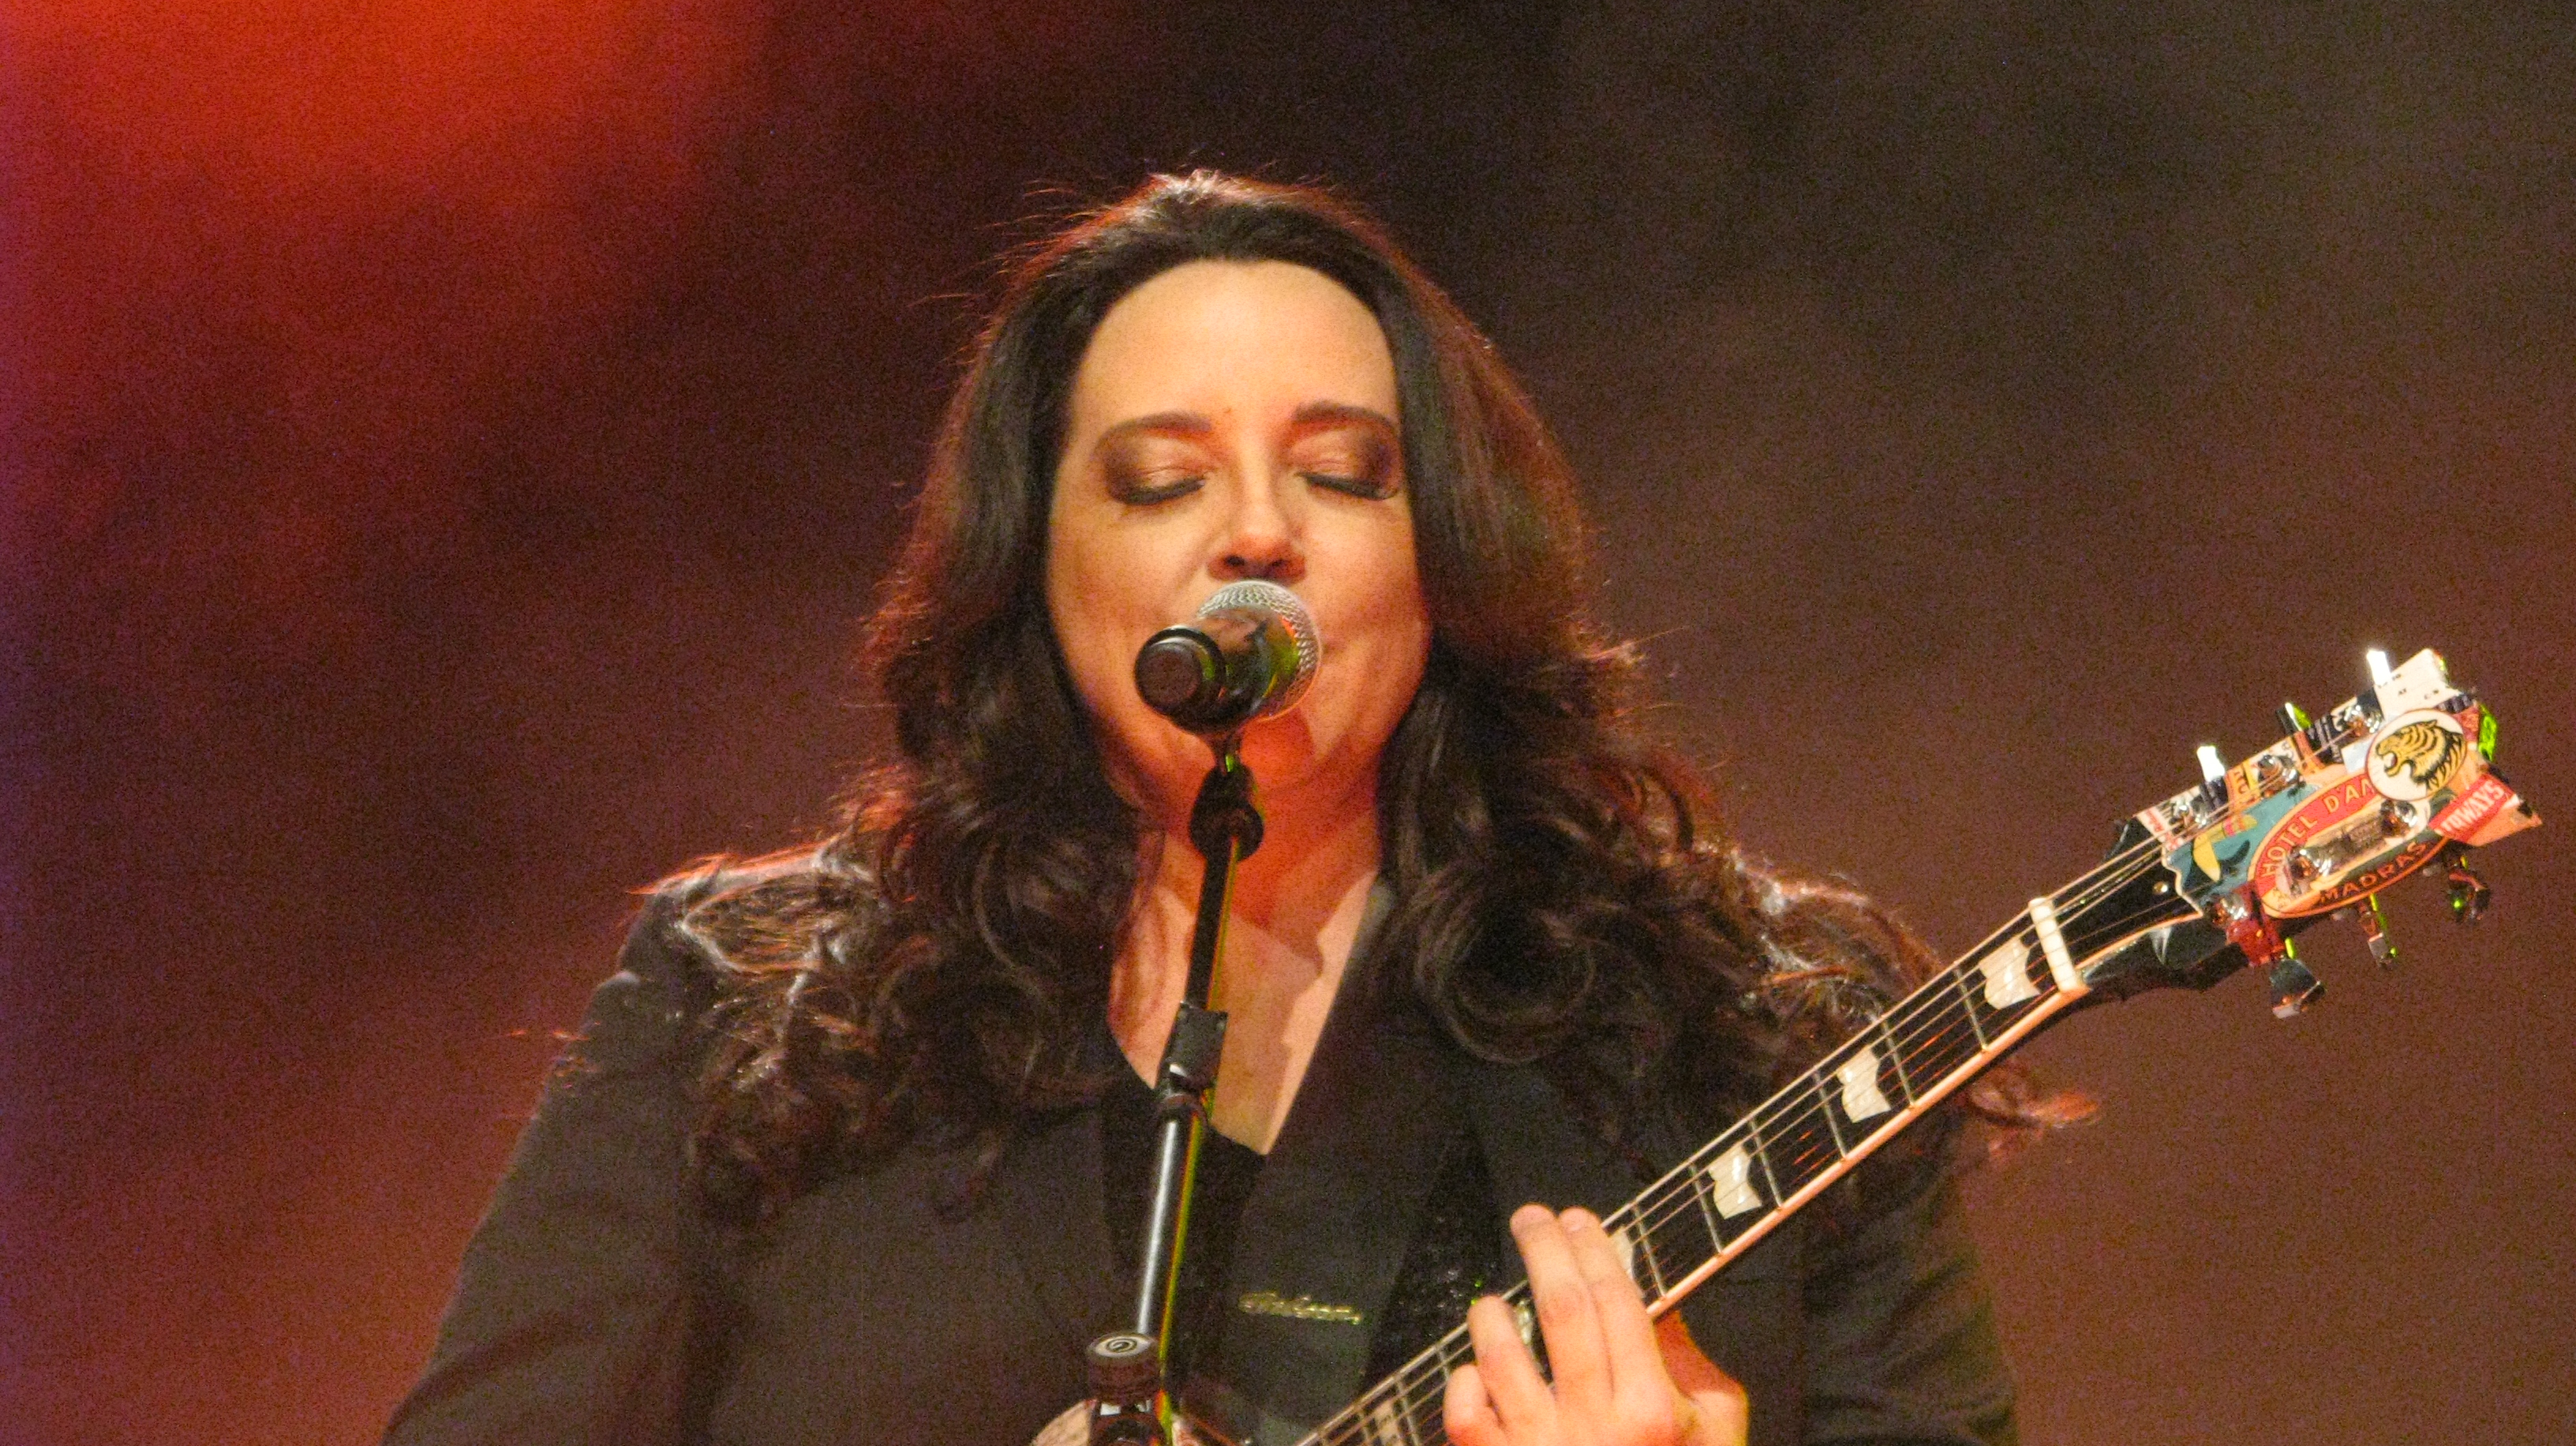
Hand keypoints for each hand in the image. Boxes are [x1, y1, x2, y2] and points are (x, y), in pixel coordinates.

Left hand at [1443, 1205, 1747, 1445]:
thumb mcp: (1716, 1428)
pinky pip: (1465, 1414)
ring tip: (1494, 1302)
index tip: (1580, 1218)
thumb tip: (1657, 1300)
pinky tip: (1477, 1372)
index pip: (1618, 1301)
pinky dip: (1464, 1382)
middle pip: (1559, 1309)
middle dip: (1543, 1249)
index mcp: (1653, 1411)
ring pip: (1500, 1353)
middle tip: (1531, 1218)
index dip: (1595, 1248)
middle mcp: (1595, 1426)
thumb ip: (1691, 1365)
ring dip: (1491, 1314)